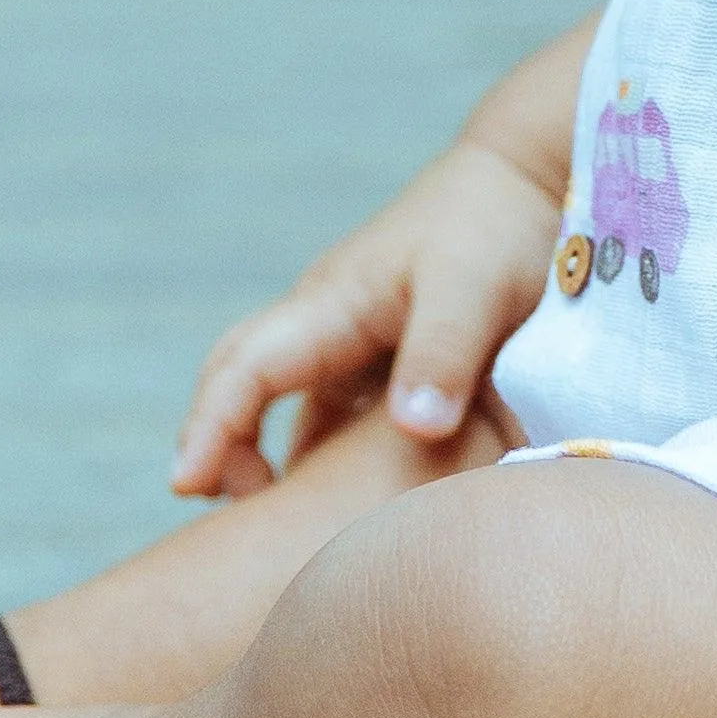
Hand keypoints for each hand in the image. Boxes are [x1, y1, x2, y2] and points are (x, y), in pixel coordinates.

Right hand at [170, 130, 562, 495]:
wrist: (531, 179)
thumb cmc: (497, 225)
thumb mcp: (473, 287)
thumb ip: (442, 353)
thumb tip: (414, 430)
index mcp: (331, 305)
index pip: (243, 368)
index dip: (210, 427)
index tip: (186, 485)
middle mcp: (329, 323)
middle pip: (241, 382)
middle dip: (219, 444)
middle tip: (223, 519)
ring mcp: (358, 341)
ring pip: (293, 407)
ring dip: (280, 461)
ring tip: (291, 539)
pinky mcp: (394, 357)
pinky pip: (345, 415)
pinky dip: (336, 458)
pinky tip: (362, 506)